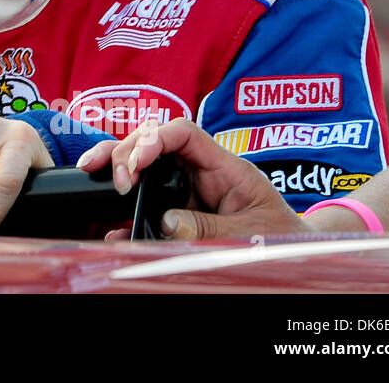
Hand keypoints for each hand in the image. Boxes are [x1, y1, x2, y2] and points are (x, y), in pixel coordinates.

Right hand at [77, 117, 310, 240]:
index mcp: (225, 167)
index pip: (184, 132)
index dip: (154, 139)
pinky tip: (112, 226)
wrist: (295, 256)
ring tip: (93, 173)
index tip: (136, 164)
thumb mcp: (252, 235)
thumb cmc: (282, 239)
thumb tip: (167, 222)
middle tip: (117, 181)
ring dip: (117, 165)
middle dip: (126, 150)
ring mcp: (188, 189)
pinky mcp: (180, 210)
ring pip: (144, 165)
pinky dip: (125, 211)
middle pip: (154, 140)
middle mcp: (202, 171)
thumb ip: (210, 227)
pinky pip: (147, 202)